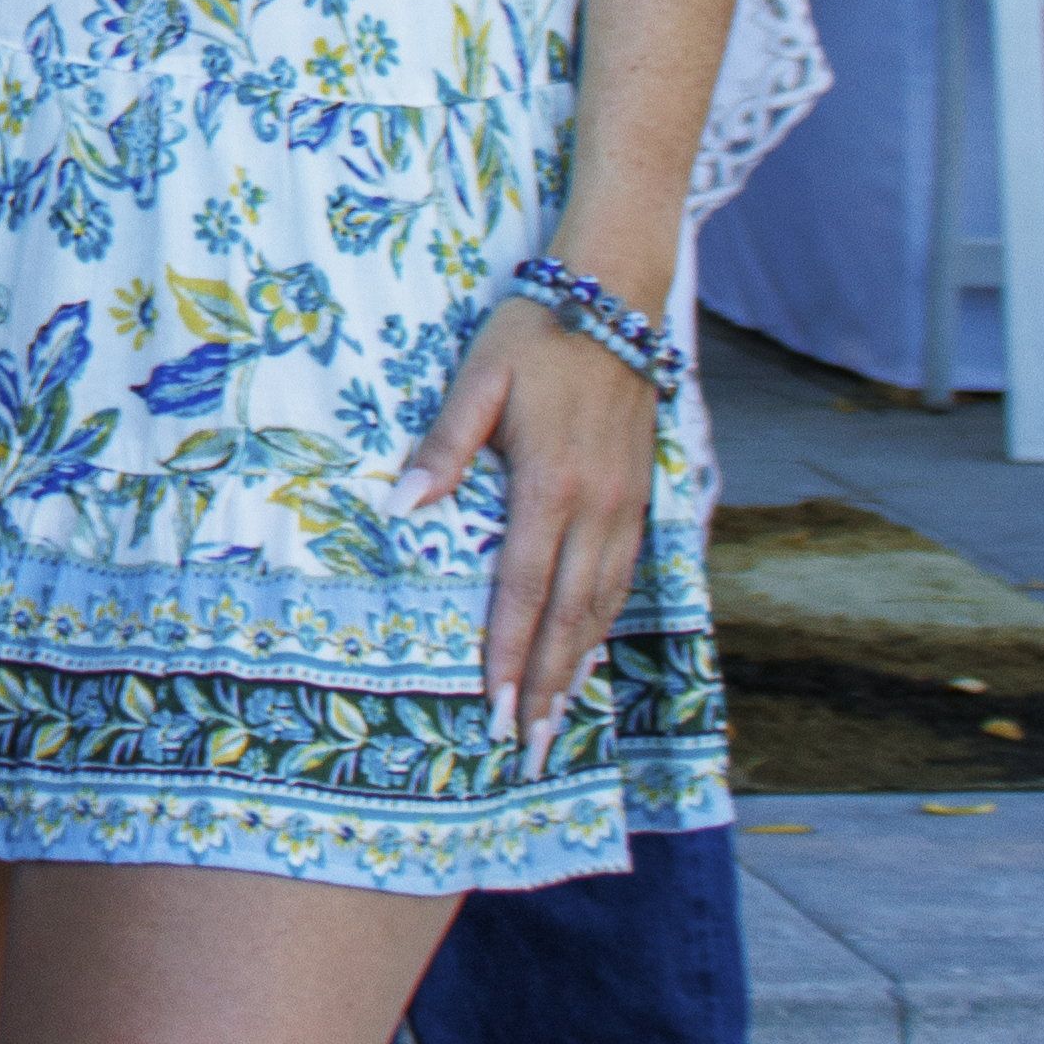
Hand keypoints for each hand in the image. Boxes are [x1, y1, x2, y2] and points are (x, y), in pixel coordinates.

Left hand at [394, 286, 665, 750]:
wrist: (616, 300)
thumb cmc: (534, 336)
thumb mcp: (477, 379)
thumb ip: (444, 447)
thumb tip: (402, 506)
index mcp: (551, 483)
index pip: (524, 586)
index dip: (508, 651)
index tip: (492, 703)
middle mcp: (597, 507)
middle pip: (569, 614)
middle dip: (545, 683)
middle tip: (524, 742)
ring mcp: (626, 506)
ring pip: (602, 602)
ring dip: (577, 663)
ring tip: (554, 716)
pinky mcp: (640, 498)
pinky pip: (623, 577)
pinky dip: (603, 623)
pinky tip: (588, 651)